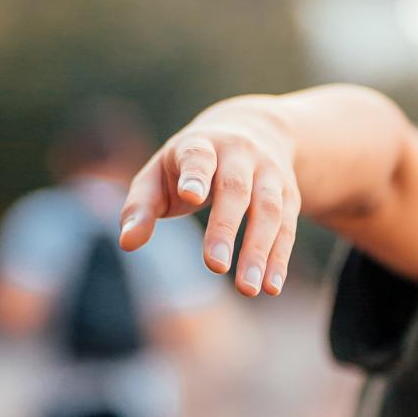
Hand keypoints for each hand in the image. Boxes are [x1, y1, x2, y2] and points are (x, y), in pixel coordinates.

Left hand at [118, 103, 300, 297]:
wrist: (257, 127)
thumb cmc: (192, 162)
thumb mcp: (161, 172)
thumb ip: (141, 206)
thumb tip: (128, 243)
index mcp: (202, 144)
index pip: (198, 157)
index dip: (195, 174)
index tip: (190, 195)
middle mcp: (240, 154)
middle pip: (235, 189)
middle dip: (225, 227)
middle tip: (214, 266)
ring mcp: (269, 174)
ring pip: (269, 211)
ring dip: (259, 251)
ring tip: (247, 289)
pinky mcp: (289, 194)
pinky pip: (287, 227)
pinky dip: (279, 258)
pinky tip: (270, 288)